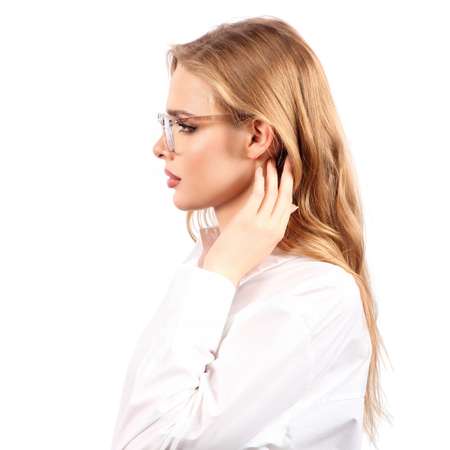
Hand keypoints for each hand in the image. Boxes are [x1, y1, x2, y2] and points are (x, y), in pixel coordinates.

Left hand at [202, 157, 297, 285]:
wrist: (225, 270)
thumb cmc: (240, 259)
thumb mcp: (263, 245)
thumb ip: (271, 228)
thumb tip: (276, 211)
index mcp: (278, 233)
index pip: (288, 206)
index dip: (290, 188)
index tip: (290, 175)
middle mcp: (273, 227)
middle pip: (285, 196)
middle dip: (288, 177)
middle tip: (290, 161)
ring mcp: (261, 222)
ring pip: (273, 193)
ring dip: (273, 174)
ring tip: (273, 161)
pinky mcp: (247, 219)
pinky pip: (257, 195)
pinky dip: (260, 180)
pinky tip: (260, 170)